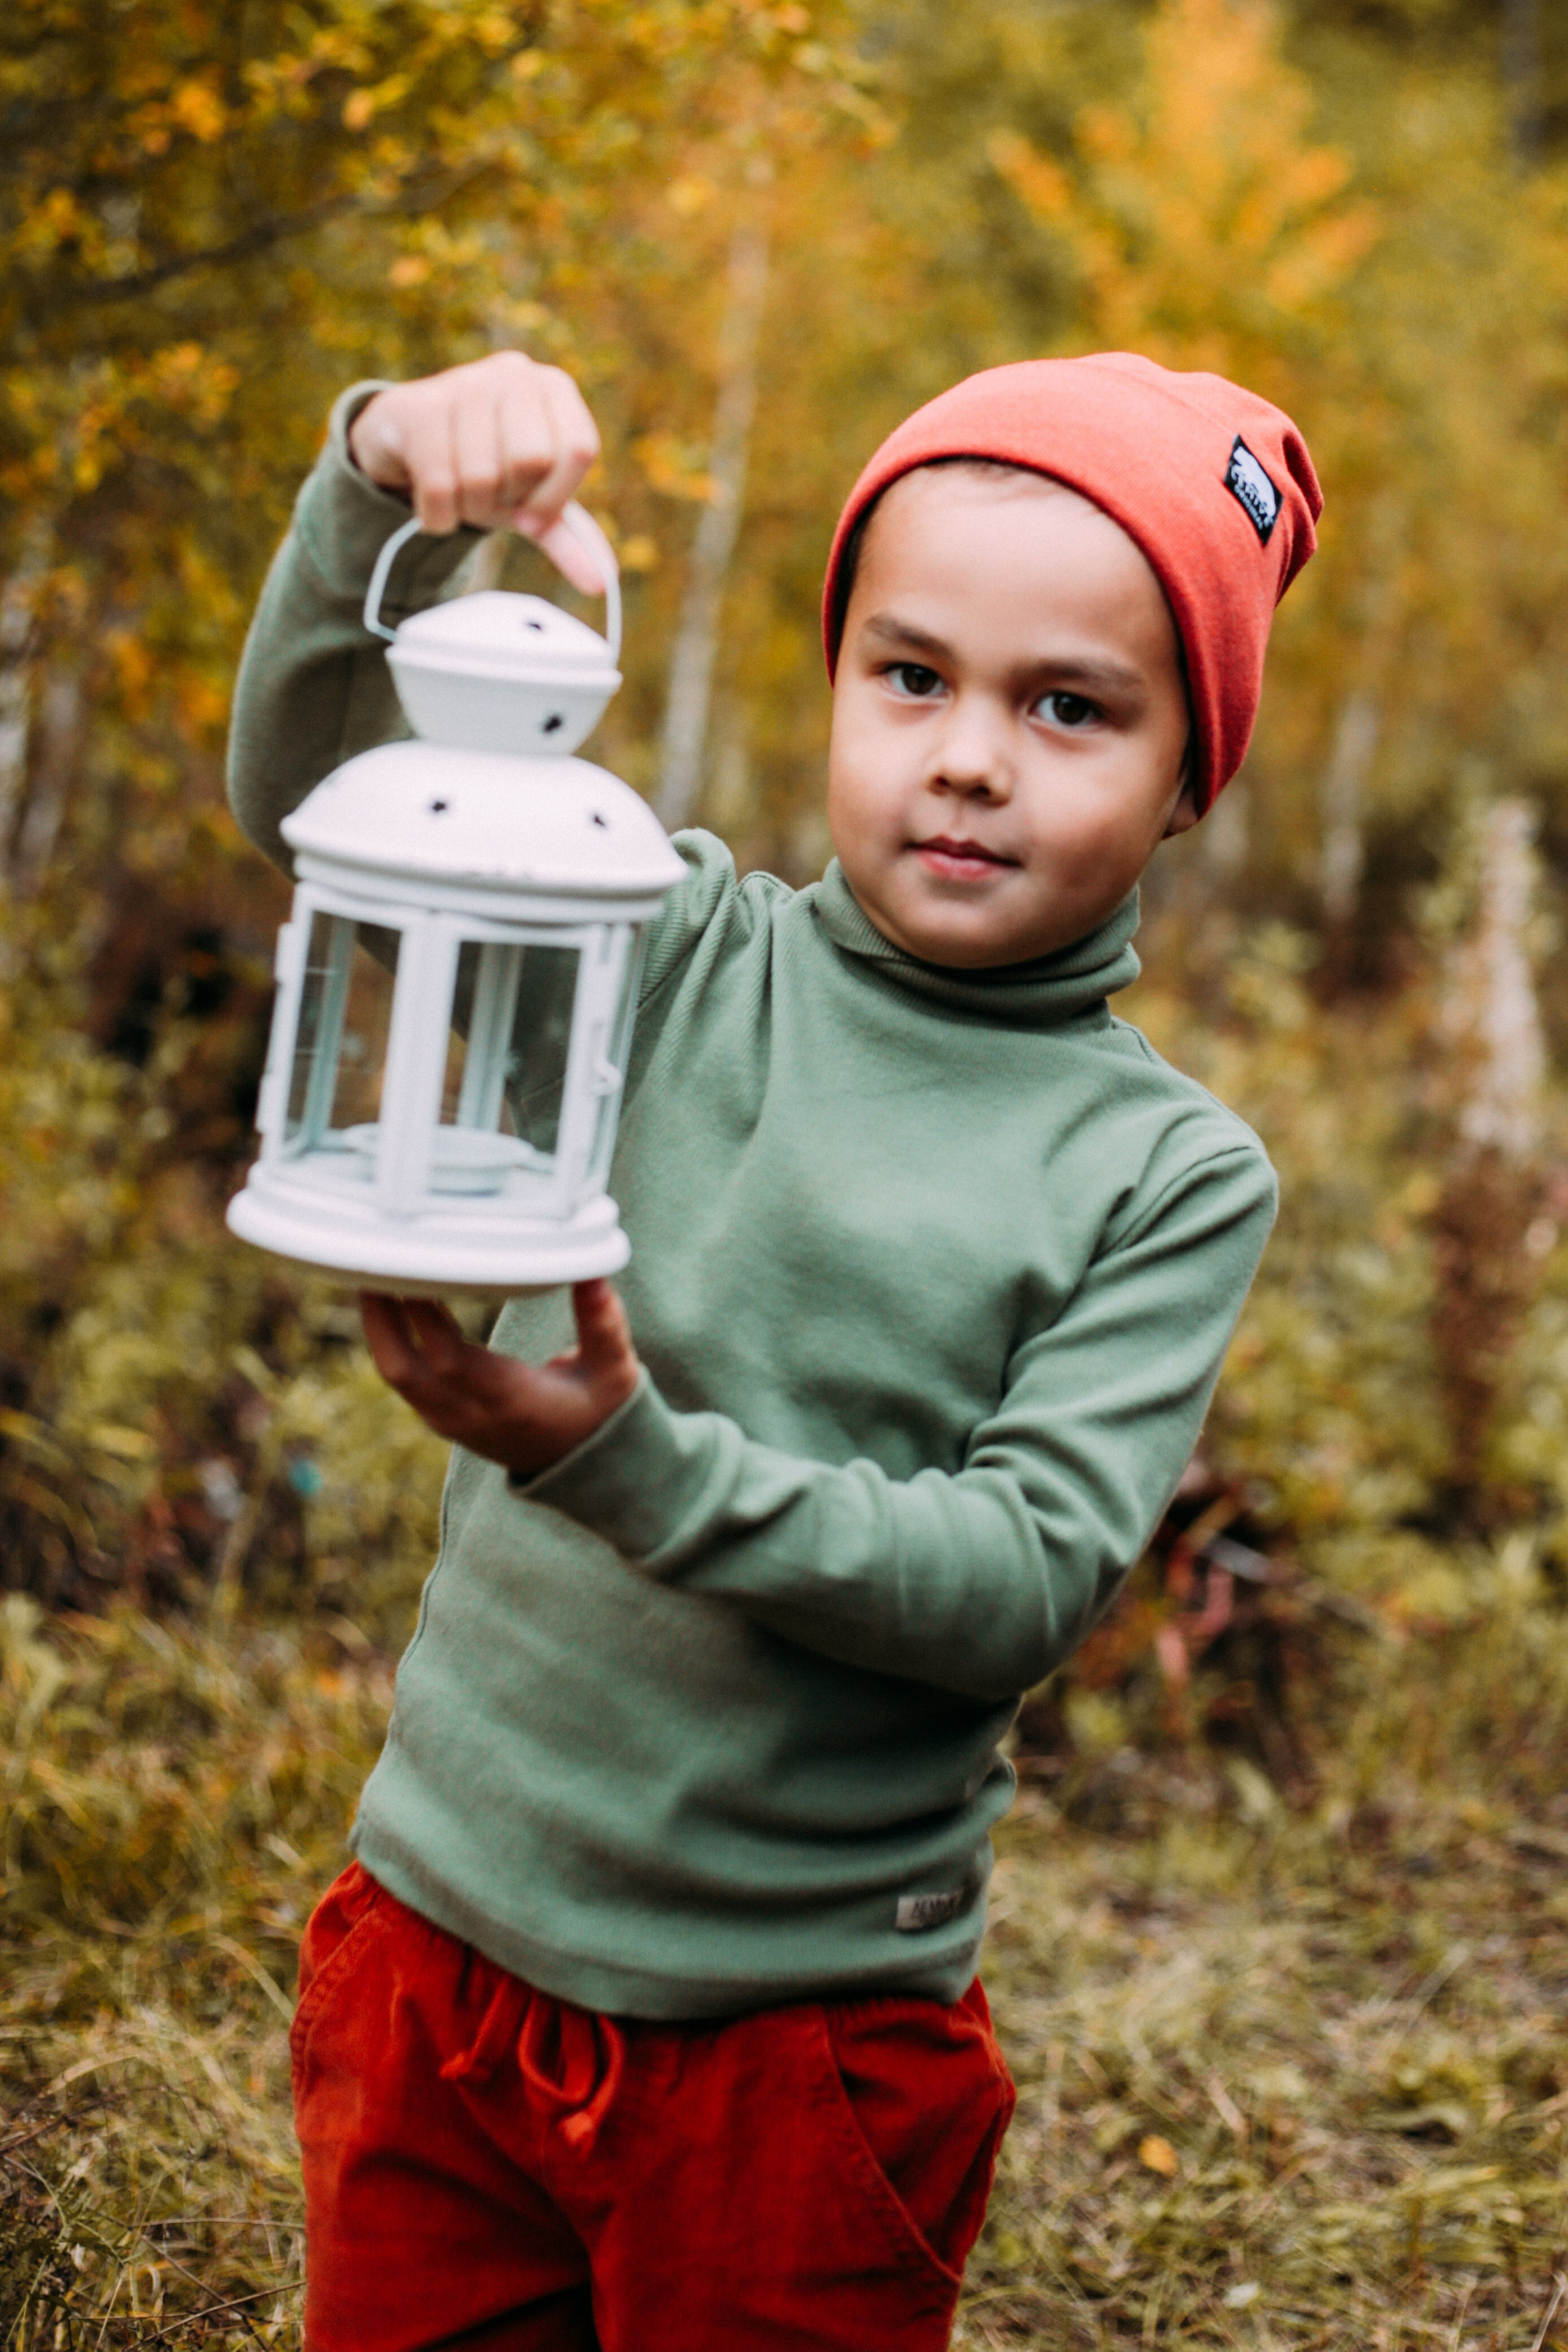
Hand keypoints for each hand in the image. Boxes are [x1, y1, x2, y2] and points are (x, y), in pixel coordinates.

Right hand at [347, 350, 604, 592]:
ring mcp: (464, 383)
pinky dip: (438, 516)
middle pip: (529, 461)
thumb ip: (568, 536)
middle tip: (491, 495)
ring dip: (470, 509)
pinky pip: (439, 485)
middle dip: (507, 499)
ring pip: (481, 477)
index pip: (578, 447)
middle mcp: (514, 373)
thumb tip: (602, 582)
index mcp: (554, 389)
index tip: (531, 517)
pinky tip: (435, 504)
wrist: (411, 443)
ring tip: (462, 493)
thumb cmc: (486, 466)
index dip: (554, 496)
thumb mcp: (530, 498)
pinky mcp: (419, 408)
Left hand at [360, 1279, 640, 1479]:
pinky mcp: (442, 1417)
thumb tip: (593, 1271)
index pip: (450, 1358)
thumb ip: (605, 1324)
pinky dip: (392, 1338)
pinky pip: (404, 1376)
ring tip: (373, 1271)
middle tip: (368, 1262)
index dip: (422, 1314)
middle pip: (402, 1369)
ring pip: (395, 1373)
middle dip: (379, 1316)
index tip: (410, 1264)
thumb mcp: (615, 1371)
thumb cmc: (600, 1412)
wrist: (584, 1470)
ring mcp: (450, 1419)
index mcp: (510, 1400)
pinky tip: (392, 1299)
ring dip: (379, 1324)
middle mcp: (470, 1414)